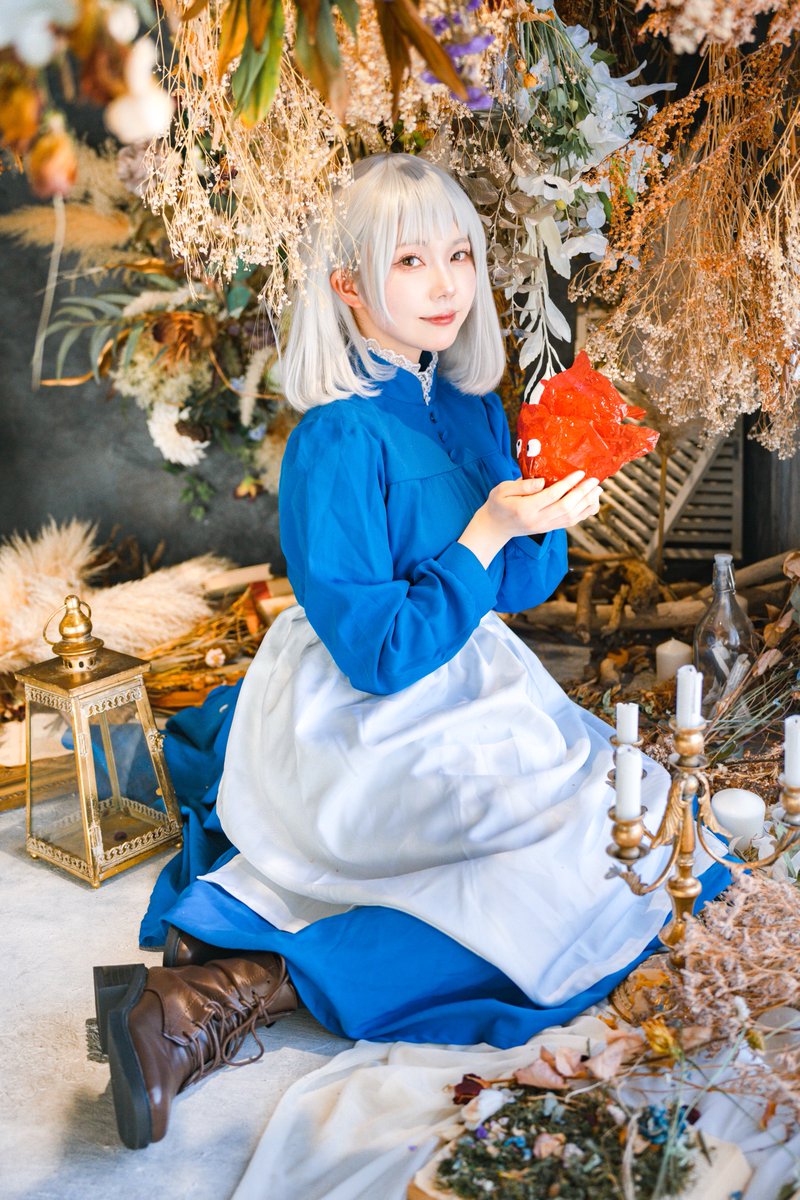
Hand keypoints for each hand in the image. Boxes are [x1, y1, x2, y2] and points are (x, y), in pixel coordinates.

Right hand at [487, 471, 602, 537]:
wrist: (496, 527)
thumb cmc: (498, 504)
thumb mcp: (502, 489)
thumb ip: (522, 485)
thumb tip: (543, 481)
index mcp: (525, 508)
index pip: (551, 496)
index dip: (568, 484)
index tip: (580, 473)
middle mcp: (538, 520)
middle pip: (566, 507)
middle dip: (582, 493)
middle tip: (595, 480)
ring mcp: (545, 526)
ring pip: (571, 517)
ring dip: (587, 503)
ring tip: (598, 490)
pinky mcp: (550, 529)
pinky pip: (571, 522)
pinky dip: (584, 513)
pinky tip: (592, 502)